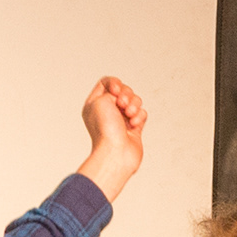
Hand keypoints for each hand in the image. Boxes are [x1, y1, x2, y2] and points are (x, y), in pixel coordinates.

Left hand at [76, 76, 147, 199]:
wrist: (115, 153)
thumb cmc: (105, 130)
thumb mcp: (100, 100)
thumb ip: (111, 90)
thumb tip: (122, 95)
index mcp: (94, 104)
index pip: (106, 83)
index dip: (114, 83)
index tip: (116, 91)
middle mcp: (107, 111)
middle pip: (123, 90)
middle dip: (126, 94)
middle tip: (122, 104)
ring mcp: (121, 119)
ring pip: (134, 101)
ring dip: (134, 105)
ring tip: (129, 115)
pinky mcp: (134, 127)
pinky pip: (141, 113)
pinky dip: (139, 117)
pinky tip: (133, 125)